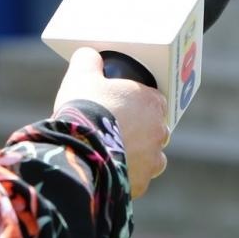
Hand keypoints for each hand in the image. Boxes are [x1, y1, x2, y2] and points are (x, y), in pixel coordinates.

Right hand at [54, 48, 169, 197]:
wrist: (78, 149)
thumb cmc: (85, 108)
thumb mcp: (82, 75)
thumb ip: (89, 61)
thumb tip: (88, 54)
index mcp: (151, 102)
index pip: (154, 99)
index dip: (137, 102)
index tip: (121, 105)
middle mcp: (160, 131)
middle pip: (155, 128)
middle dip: (140, 129)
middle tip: (114, 129)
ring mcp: (153, 159)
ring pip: (152, 156)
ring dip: (137, 154)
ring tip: (112, 152)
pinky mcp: (141, 183)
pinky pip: (137, 178)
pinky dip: (127, 175)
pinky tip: (109, 170)